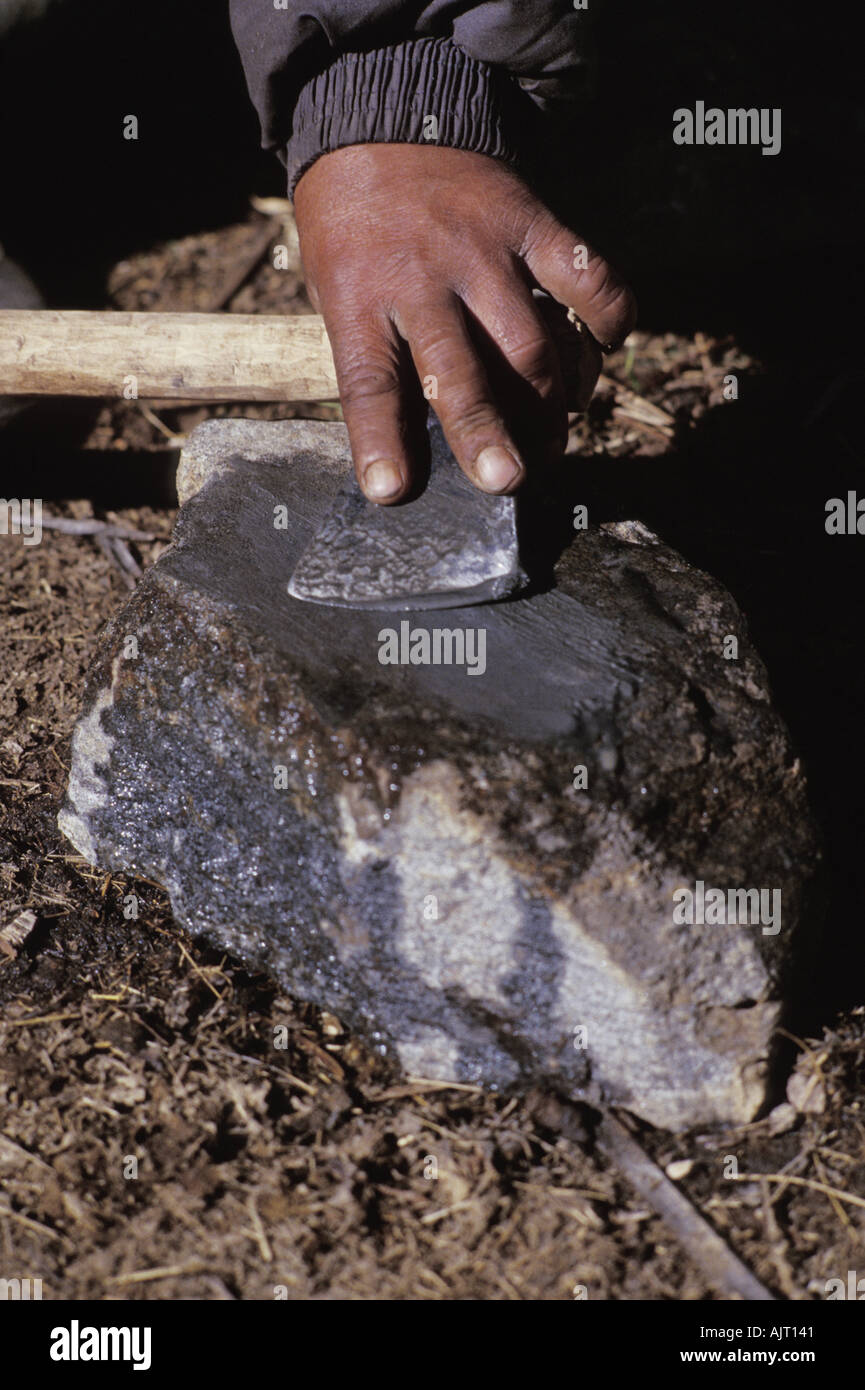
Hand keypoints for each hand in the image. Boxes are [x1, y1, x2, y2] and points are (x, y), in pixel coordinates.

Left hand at [294, 144, 635, 503]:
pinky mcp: (530, 220)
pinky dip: (607, 317)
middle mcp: (422, 277)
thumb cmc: (354, 226)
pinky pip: (584, 275)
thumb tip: (411, 448)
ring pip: (531, 341)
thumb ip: (374, 355)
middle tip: (509, 482)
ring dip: (553, 401)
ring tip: (556, 440)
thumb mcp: (333, 287)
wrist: (381, 114)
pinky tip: (603, 348)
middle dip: (487, 434)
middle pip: (460, 371)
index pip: (368, 382)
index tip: (391, 491)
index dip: (380, 441)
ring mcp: (481, 249)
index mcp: (358, 298)